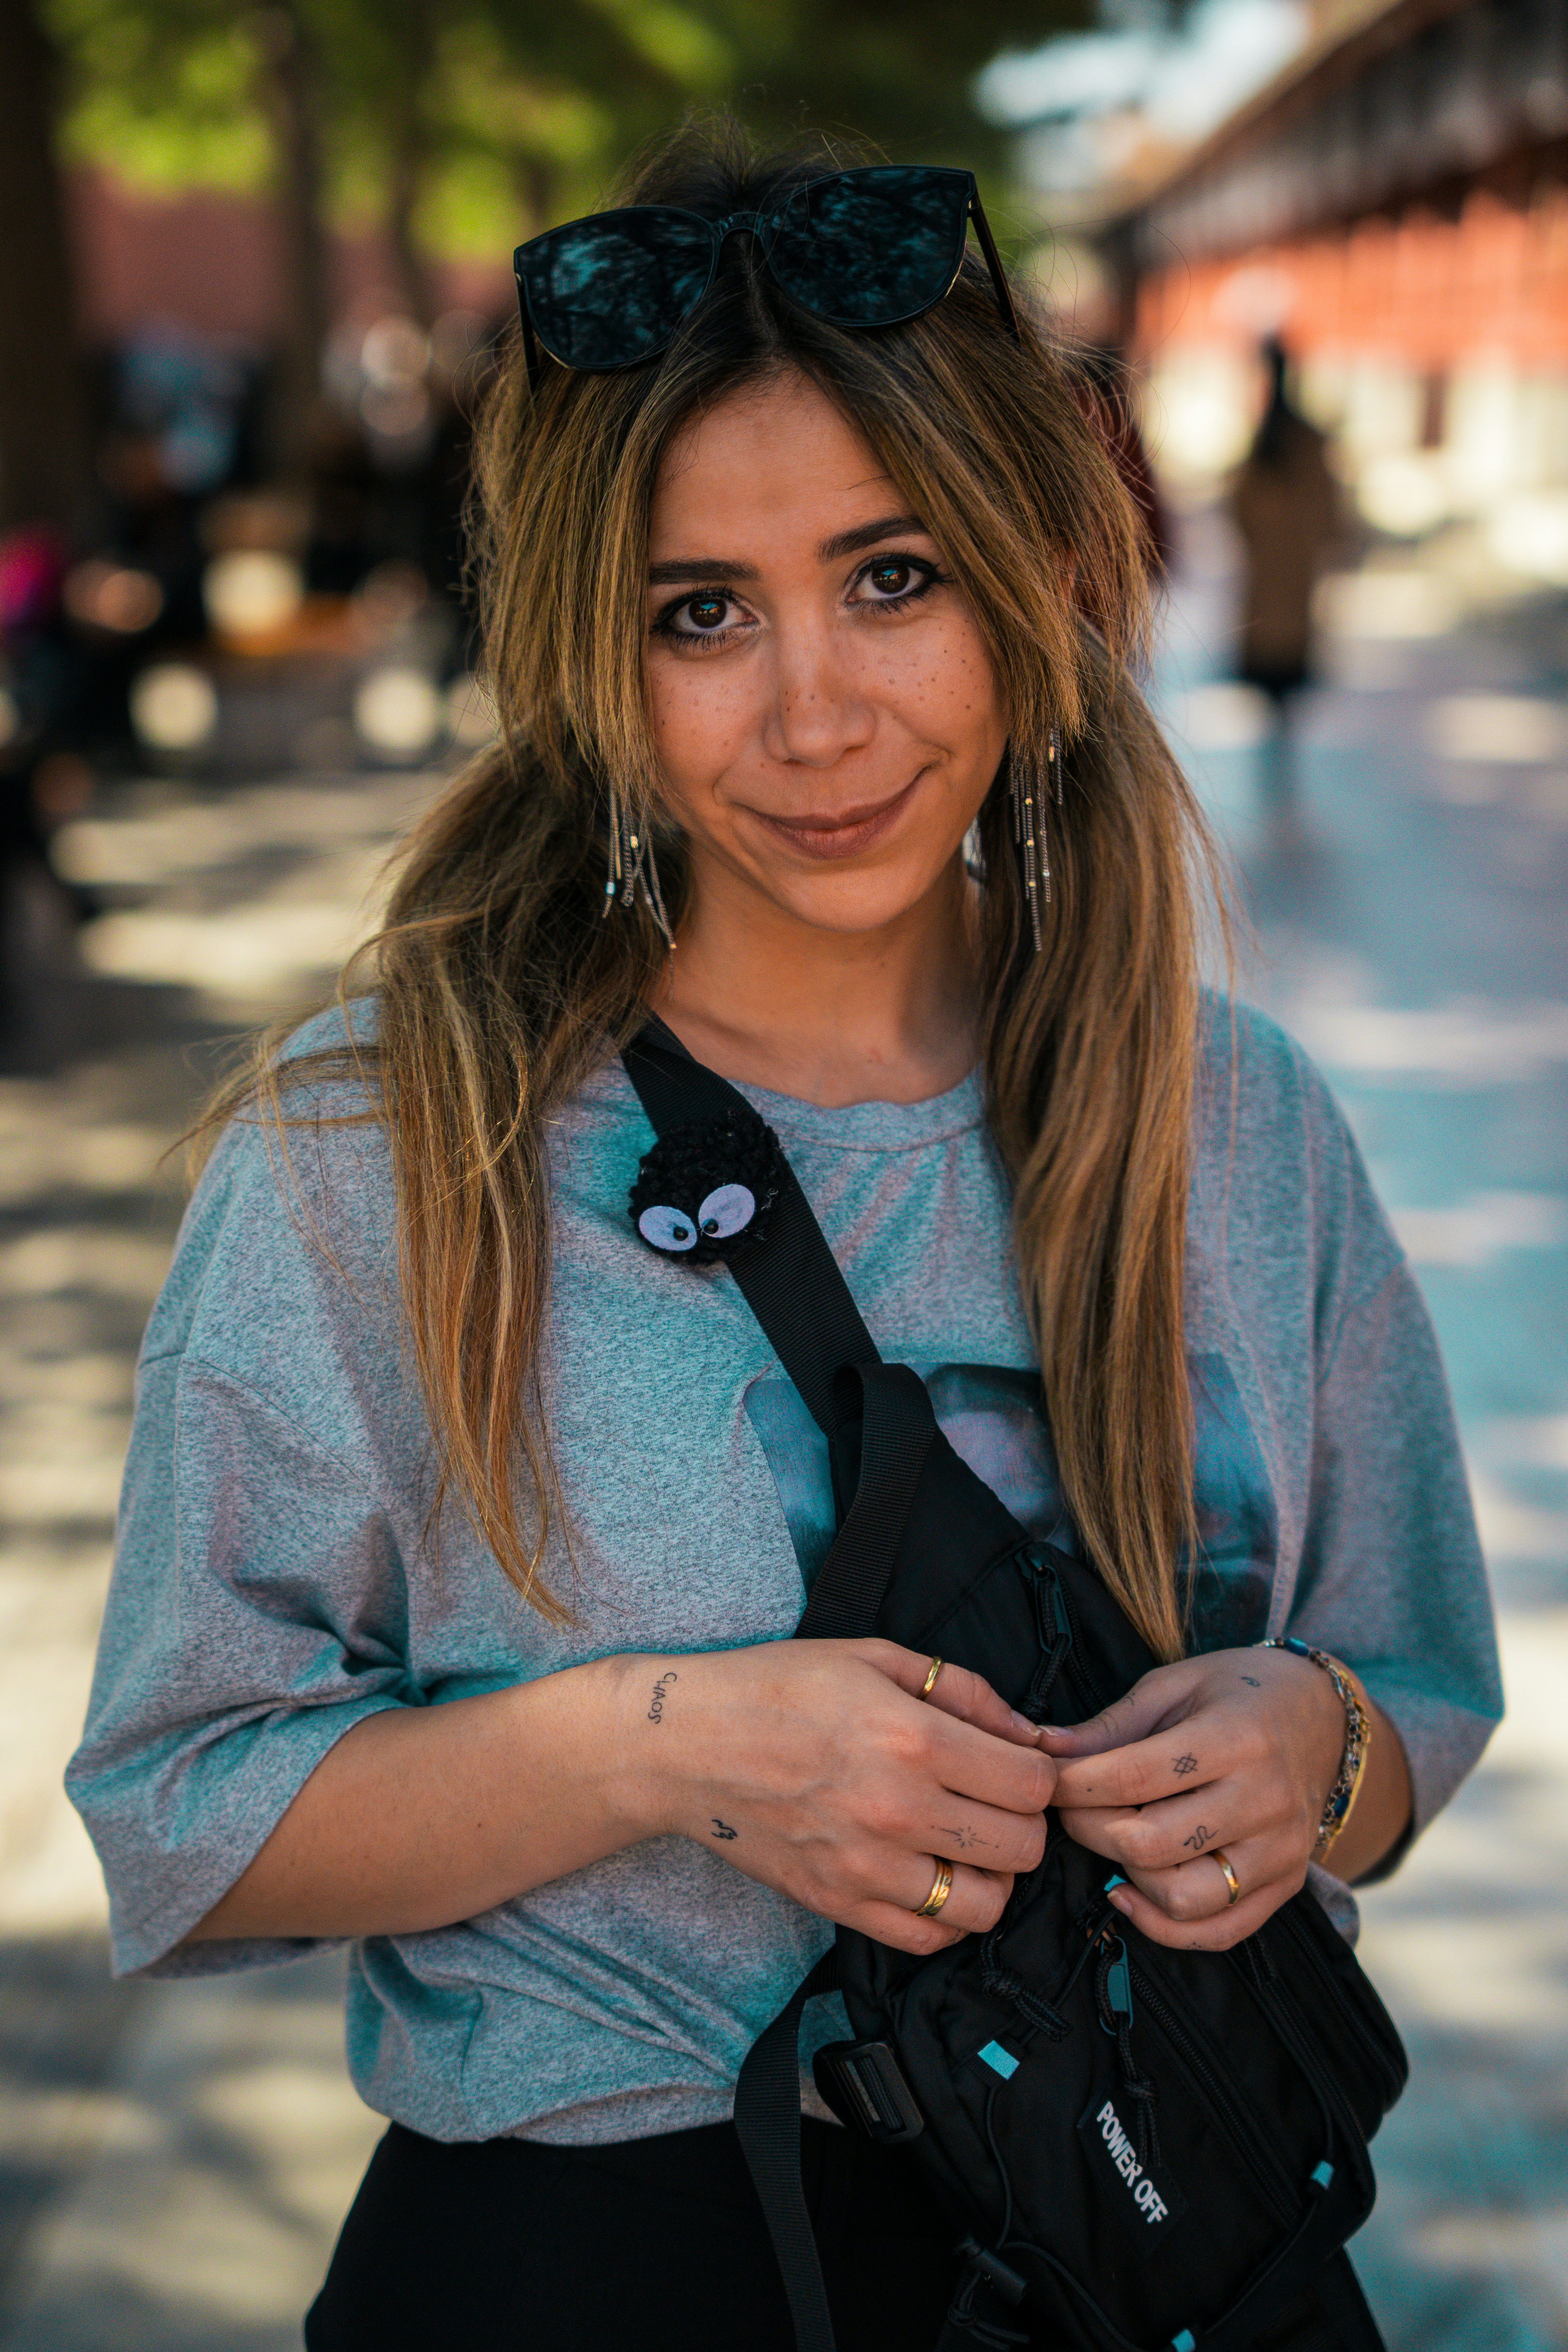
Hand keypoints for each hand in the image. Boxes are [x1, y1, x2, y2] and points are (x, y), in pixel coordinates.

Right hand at [614, 1641, 1055, 1956]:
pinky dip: (944, 1915)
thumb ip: (961, 1689)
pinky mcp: (837, 1903)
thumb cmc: (778, 1688)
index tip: (1020, 1764)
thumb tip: (1028, 1731)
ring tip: (964, 1844)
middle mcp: (897, 1809)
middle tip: (995, 1803)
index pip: (1033, 1784)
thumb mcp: (872, 1657)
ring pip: (983, 1905)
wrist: (685, 1744)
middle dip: (1024, 1824)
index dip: (1041, 1773)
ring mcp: (866, 1866)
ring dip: (989, 1876)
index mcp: (913, 1737)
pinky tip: (929, 1875)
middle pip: (1022, 1848)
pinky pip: (926, 1938)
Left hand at [1039, 1647, 1344, 1949]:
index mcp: (1238, 1737)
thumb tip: (1043, 1749)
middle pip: (1153, 1843)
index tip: (1046, 1779)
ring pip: (1183, 1897)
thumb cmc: (1237, 1694)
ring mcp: (1281, 1851)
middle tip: (1069, 1809)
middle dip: (1090, 1829)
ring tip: (1106, 1840)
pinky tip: (1127, 1892)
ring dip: (1125, 1875)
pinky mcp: (1286, 1886)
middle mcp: (1266, 1800)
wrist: (1323, 1721)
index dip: (1075, 1783)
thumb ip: (1111, 1724)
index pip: (1136, 1776)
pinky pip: (1218, 1932)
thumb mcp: (1175, 1686)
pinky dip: (1163, 1926)